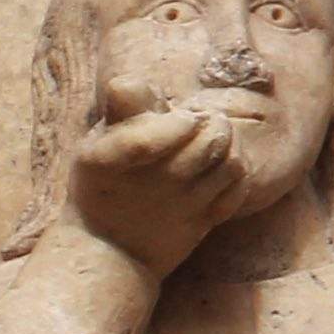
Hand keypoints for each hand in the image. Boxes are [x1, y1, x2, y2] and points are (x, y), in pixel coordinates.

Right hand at [68, 102, 266, 278]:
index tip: (182, 117)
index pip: (157, 135)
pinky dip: (236, 171)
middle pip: (207, 140)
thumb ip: (120, 112)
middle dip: (211, 122)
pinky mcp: (203, 222)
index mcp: (112, 158)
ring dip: (228, 142)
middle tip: (202, 122)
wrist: (110, 252)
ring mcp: (181, 204)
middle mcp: (152, 182)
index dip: (180, 121)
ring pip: (230, 161)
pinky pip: (237, 187)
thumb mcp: (96, 146)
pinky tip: (220, 167)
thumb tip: (131, 81)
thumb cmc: (101, 190)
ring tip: (214, 139)